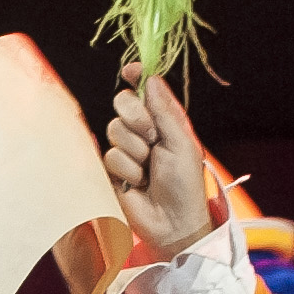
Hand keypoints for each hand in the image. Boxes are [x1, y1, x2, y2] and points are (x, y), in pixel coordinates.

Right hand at [101, 61, 219, 263]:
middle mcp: (143, 132)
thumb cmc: (185, 184)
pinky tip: (137, 183)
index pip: (144, 90)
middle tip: (152, 137)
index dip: (136, 77)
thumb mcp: (182, 142)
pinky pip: (108, 156)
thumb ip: (165, 110)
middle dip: (136, 118)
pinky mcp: (111, 171)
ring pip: (114, 130)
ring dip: (134, 150)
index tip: (130, 71)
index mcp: (163, 121)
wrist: (172, 222)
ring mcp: (126, 151)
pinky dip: (125, 169)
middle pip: (122, 104)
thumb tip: (150, 79)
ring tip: (148, 169)